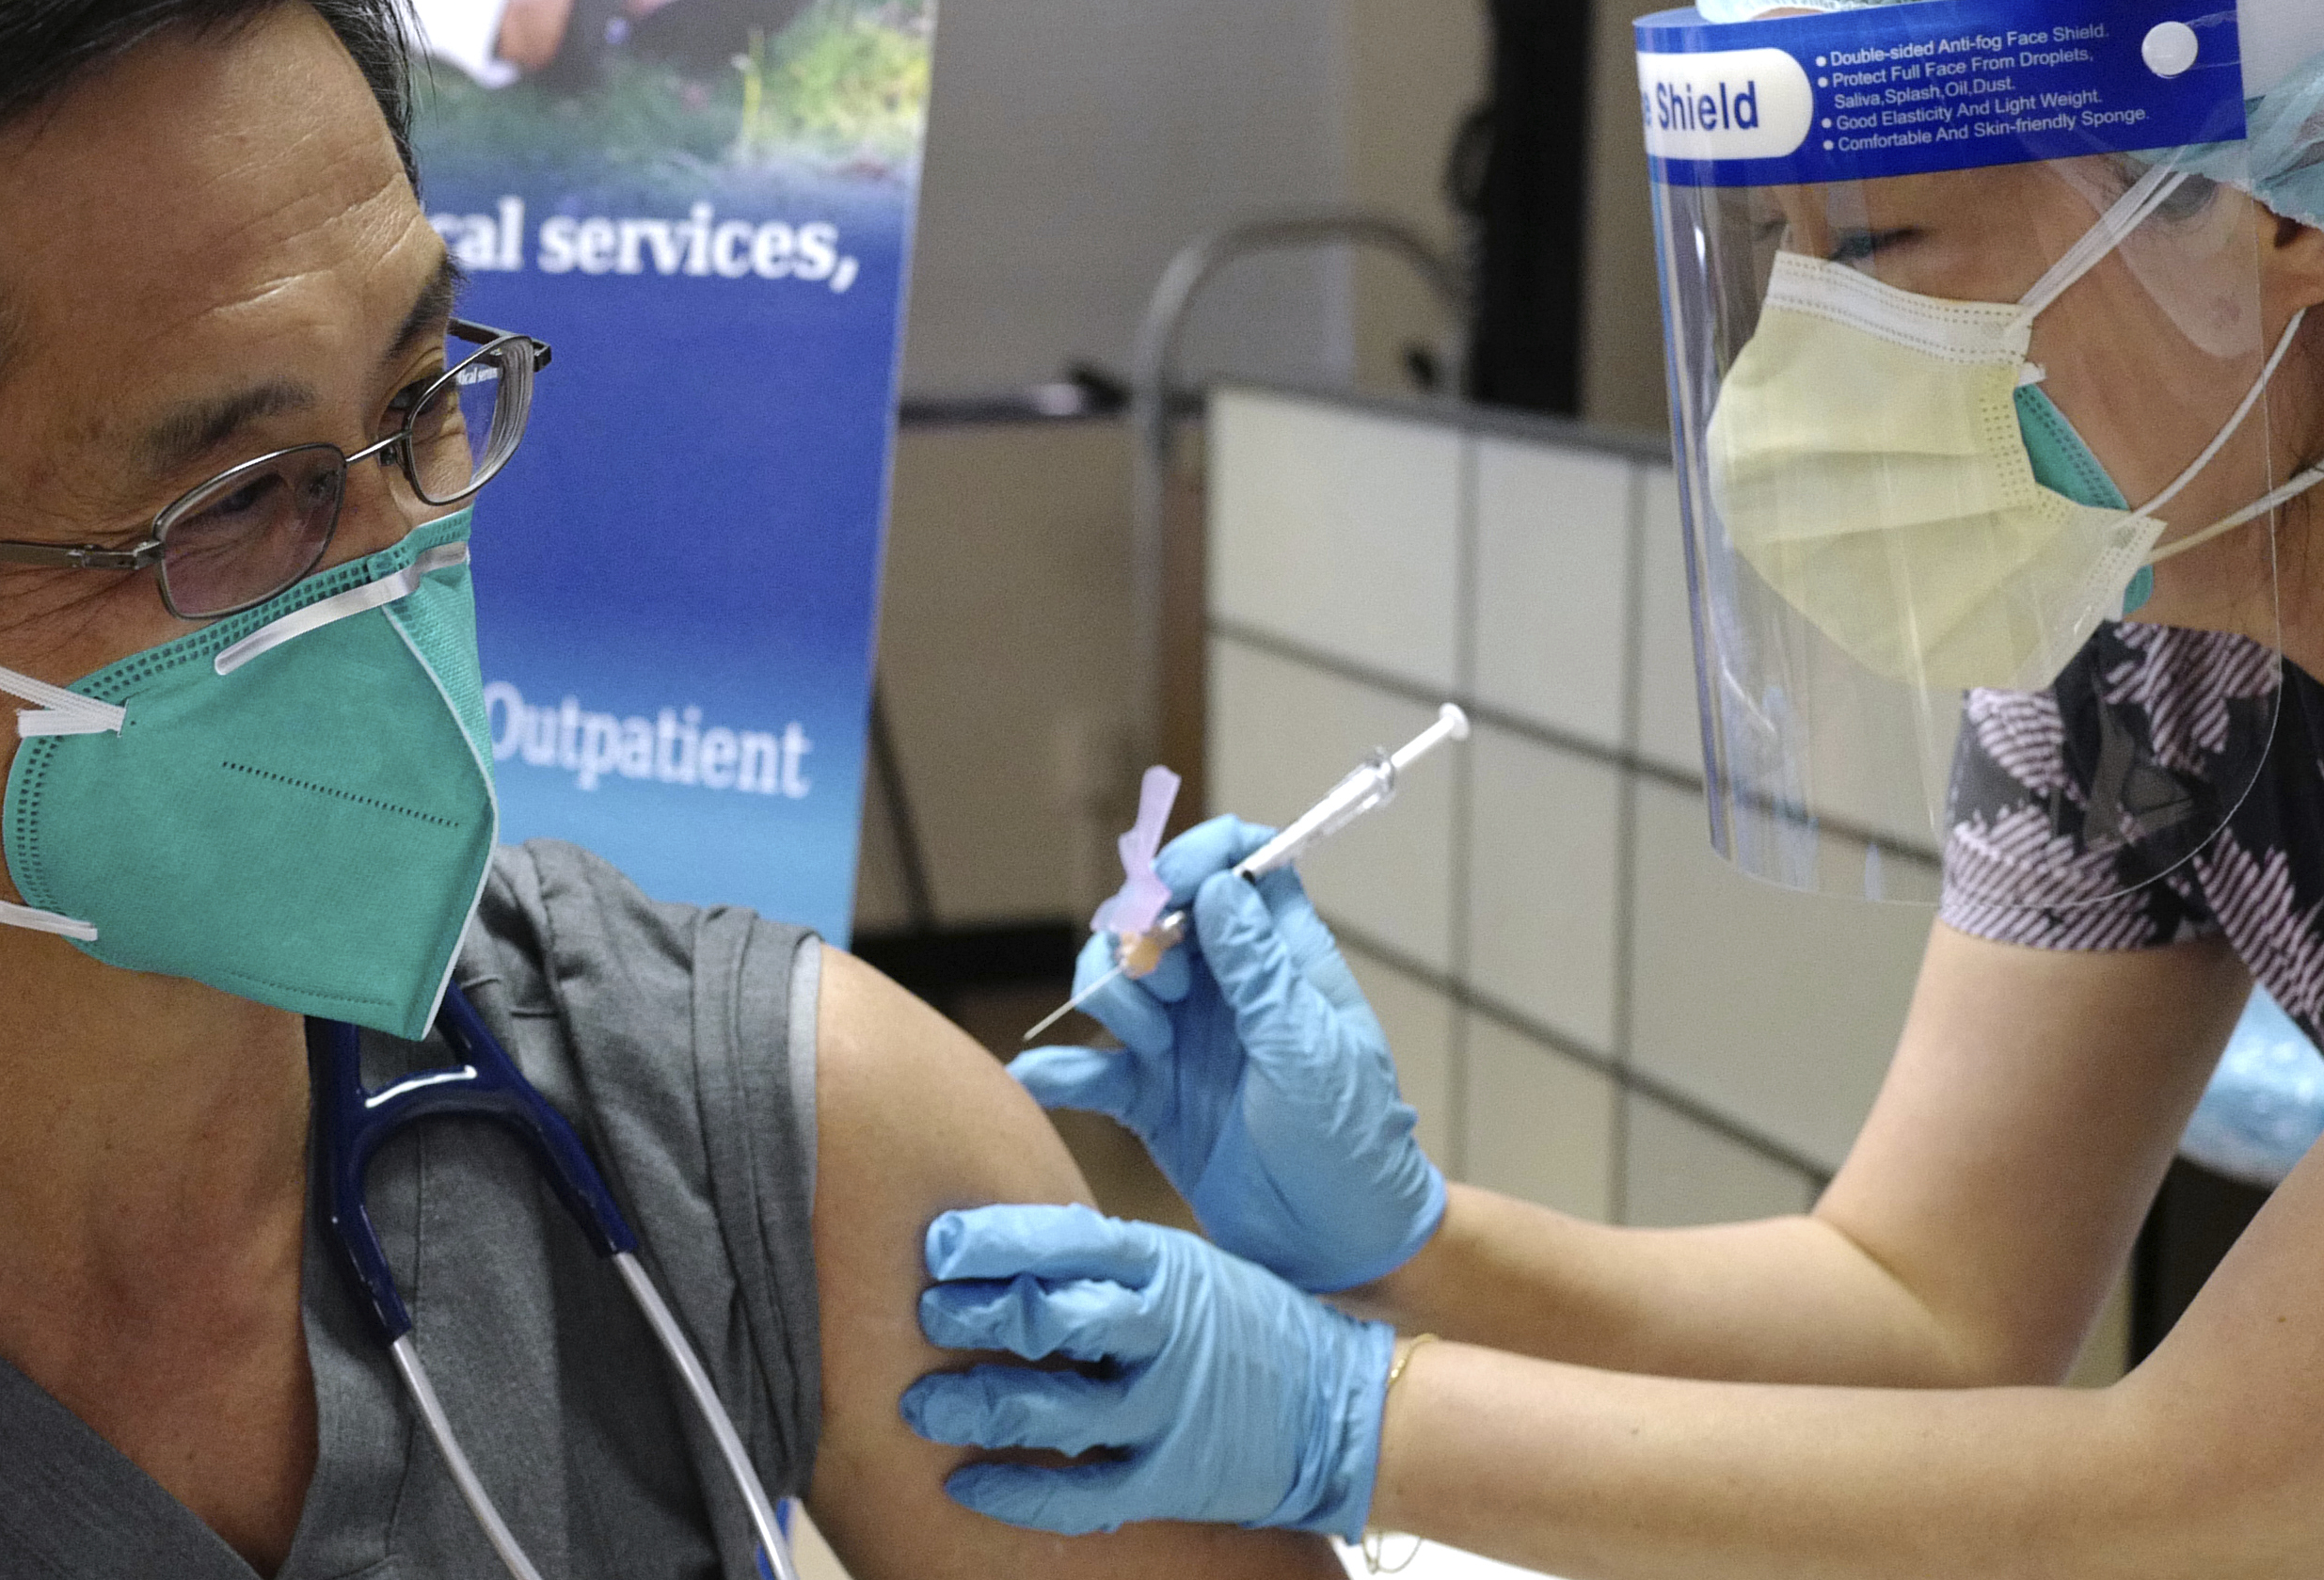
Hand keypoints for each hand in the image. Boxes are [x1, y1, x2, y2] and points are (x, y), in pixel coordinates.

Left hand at [900, 1204, 1393, 1537]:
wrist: (1342, 1407)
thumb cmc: (1249, 1325)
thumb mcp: (1187, 1267)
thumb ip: (1110, 1262)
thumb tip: (1009, 1247)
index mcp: (1164, 1265)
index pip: (1063, 1240)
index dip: (990, 1242)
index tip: (936, 1245)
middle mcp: (1161, 1332)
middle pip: (1049, 1317)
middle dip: (972, 1317)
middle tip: (921, 1316)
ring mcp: (1166, 1409)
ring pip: (1051, 1409)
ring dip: (977, 1406)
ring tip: (922, 1408)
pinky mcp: (1171, 1478)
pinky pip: (1080, 1493)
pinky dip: (1017, 1492)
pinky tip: (968, 1484)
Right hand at [1010, 815, 1444, 1290]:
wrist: (1339, 1246)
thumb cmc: (1350, 1142)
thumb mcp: (1309, 1051)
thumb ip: (1259, 971)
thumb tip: (1219, 886)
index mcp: (1282, 961)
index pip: (1241, 869)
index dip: (1202, 858)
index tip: (1171, 884)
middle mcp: (1226, 990)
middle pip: (1160, 918)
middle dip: (1143, 937)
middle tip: (1165, 989)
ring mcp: (1184, 1043)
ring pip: (1120, 981)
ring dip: (1114, 995)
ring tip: (1143, 1041)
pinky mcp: (1151, 1099)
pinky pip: (1093, 1070)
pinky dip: (1062, 1069)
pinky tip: (1039, 1077)